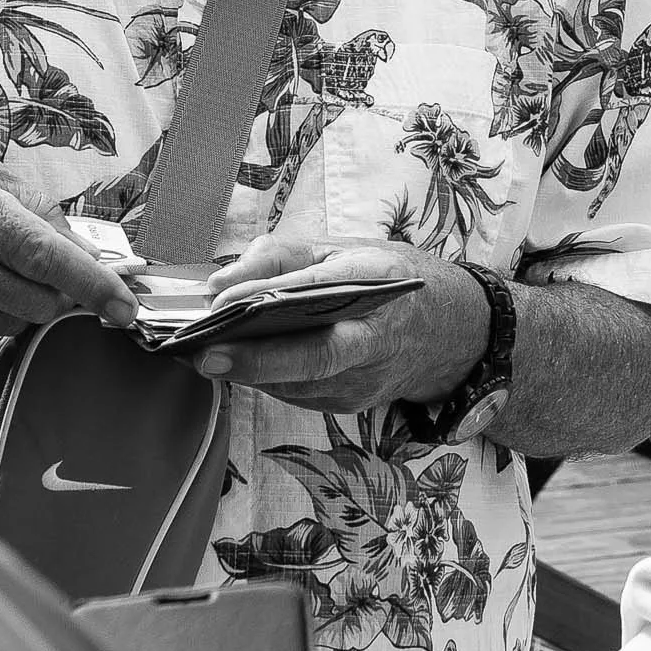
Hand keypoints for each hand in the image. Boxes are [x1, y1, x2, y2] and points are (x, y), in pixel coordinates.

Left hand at [193, 237, 488, 412]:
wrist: (447, 328)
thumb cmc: (384, 277)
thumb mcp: (340, 246)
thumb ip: (279, 257)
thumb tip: (220, 283)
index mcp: (378, 280)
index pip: (318, 289)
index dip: (267, 297)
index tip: (220, 299)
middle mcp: (377, 335)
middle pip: (315, 356)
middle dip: (257, 359)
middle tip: (205, 353)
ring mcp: (366, 378)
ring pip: (300, 382)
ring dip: (250, 372)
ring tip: (203, 354)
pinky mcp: (351, 403)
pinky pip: (299, 395)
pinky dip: (266, 380)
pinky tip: (237, 365)